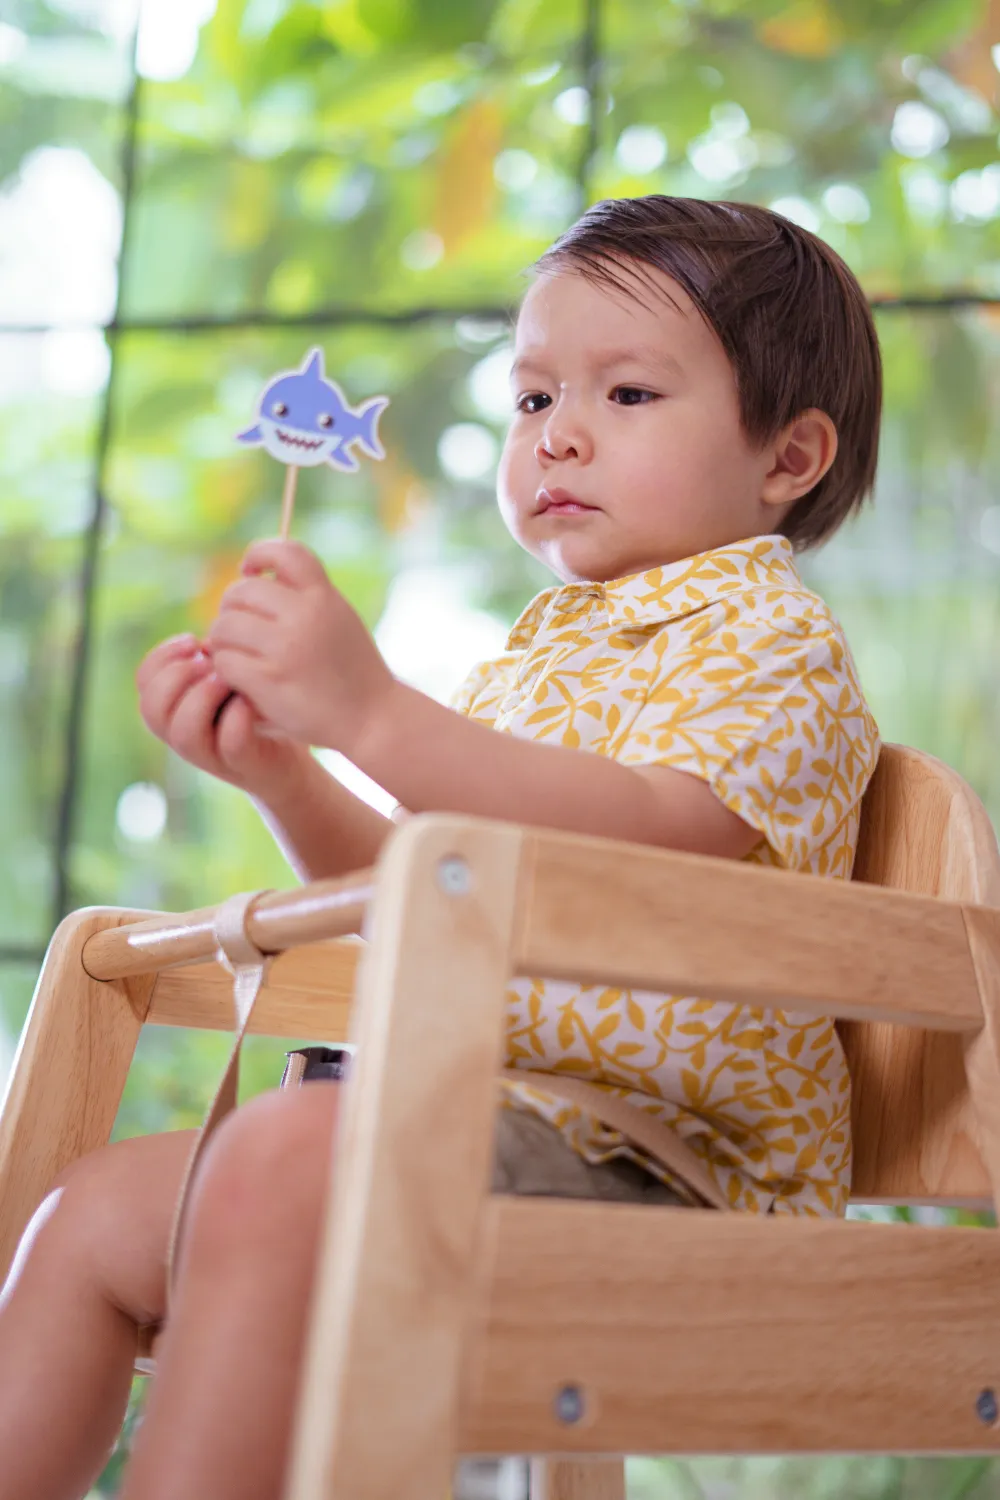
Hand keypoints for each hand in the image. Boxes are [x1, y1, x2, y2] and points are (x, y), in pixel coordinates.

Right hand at [136, 633, 309, 797]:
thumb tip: (204, 641)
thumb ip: (210, 660)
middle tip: (207, 661)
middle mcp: (185, 736)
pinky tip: (249, 701)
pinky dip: (238, 717)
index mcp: (175, 711)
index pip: (144, 682)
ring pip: (183, 733)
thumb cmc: (257, 709)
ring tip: (226, 680)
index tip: (193, 640)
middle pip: (151, 709)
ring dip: (202, 697)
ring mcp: (212, 755)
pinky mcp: (244, 764)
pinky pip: (230, 743)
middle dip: (175, 677)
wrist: (294, 754)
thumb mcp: (229, 678)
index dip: (161, 656)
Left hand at [204, 539, 396, 753]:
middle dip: (232, 609)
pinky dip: (226, 669)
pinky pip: (224, 660)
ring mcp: (285, 647)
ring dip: (224, 641)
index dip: (258, 553)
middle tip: (240, 628)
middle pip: (240, 591)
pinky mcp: (268, 679)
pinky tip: (241, 678)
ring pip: (224, 626)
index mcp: (323, 596)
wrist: (372, 718)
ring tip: (239, 653)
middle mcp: (305, 616)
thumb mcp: (339, 618)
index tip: (250, 571)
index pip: (284, 551)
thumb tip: (255, 577)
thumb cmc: (352, 670)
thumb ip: (306, 597)